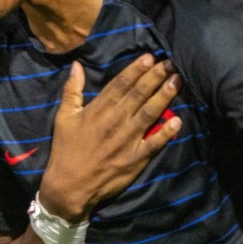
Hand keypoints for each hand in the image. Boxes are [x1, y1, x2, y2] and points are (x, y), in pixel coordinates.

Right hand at [38, 54, 181, 220]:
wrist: (69, 186)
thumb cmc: (66, 150)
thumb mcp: (64, 117)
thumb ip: (72, 90)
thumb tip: (77, 65)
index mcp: (98, 110)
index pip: (121, 84)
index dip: (136, 69)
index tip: (149, 57)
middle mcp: (115, 121)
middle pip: (139, 94)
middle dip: (155, 76)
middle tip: (170, 63)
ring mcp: (127, 140)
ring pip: (150, 113)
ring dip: (165, 96)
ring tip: (177, 81)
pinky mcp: (135, 159)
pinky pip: (154, 143)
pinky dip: (166, 132)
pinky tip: (178, 120)